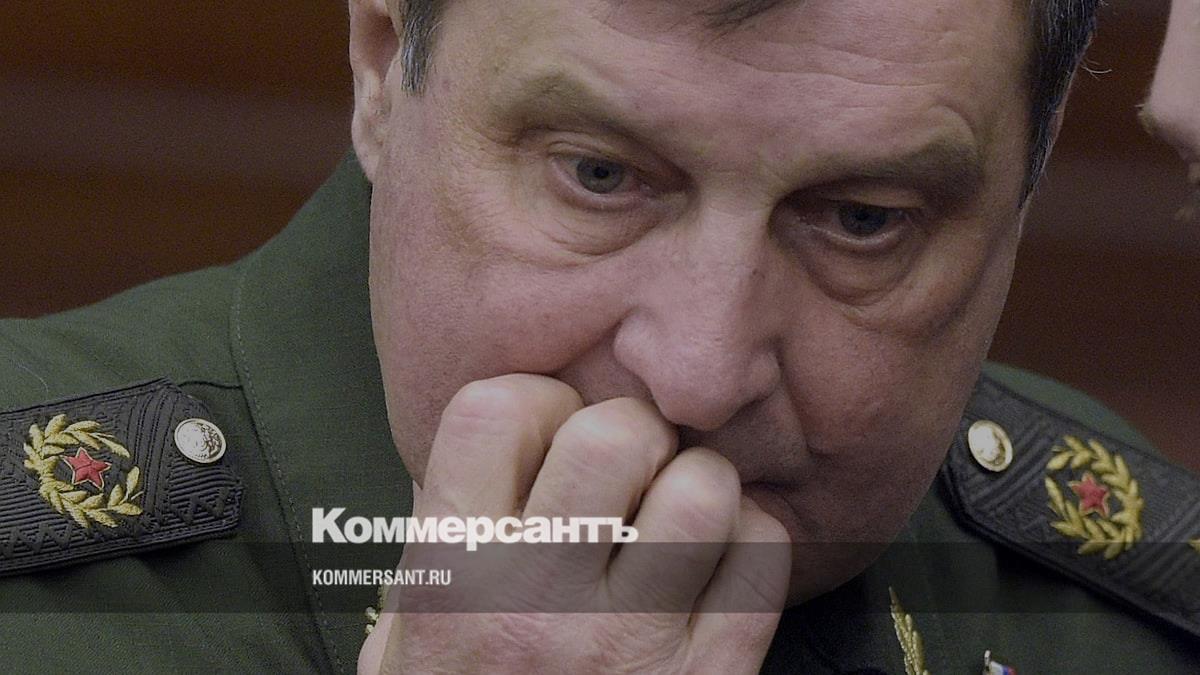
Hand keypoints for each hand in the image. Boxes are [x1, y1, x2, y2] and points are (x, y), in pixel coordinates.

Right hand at [359, 374, 790, 673]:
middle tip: (621, 474)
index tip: (545, 438)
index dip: (535, 403)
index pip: (497, 408)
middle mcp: (537, 598)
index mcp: (451, 574)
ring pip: (704, 485)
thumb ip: (445, 538)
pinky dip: (752, 541)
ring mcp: (631, 642)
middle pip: (615, 430)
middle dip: (627, 433)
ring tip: (674, 517)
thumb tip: (513, 441)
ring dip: (698, 485)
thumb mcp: (408, 636)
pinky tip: (718, 563)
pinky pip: (763, 558)